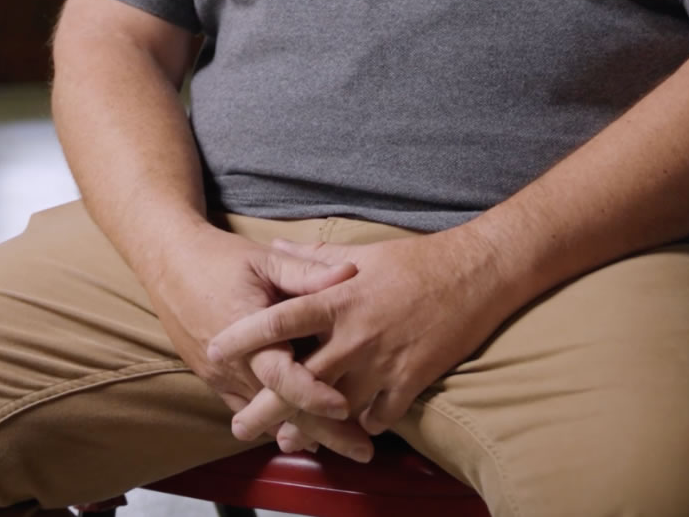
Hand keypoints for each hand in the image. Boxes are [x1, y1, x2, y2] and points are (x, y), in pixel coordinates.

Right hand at [142, 225, 377, 460]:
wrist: (169, 264)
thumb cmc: (220, 258)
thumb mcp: (264, 258)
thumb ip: (306, 271)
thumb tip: (350, 273)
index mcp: (248, 330)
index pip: (281, 375)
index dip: (313, 393)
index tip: (345, 408)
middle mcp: (233, 363)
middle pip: (281, 409)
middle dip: (323, 433)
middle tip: (364, 452)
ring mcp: (222, 377)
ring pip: (266, 418)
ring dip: (305, 434)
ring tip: (345, 449)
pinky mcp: (216, 382)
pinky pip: (249, 411)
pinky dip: (278, 425)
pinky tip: (307, 437)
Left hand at [206, 228, 515, 441]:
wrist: (474, 276)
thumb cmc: (415, 260)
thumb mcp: (359, 253)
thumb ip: (312, 258)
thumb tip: (275, 246)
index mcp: (337, 299)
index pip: (278, 321)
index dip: (243, 336)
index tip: (214, 349)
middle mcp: (354, 335)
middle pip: (299, 379)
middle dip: (266, 406)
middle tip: (239, 426)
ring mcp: (383, 362)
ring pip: (336, 407)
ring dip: (311, 428)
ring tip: (289, 442)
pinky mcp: (411, 381)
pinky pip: (379, 415)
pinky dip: (363, 424)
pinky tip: (351, 429)